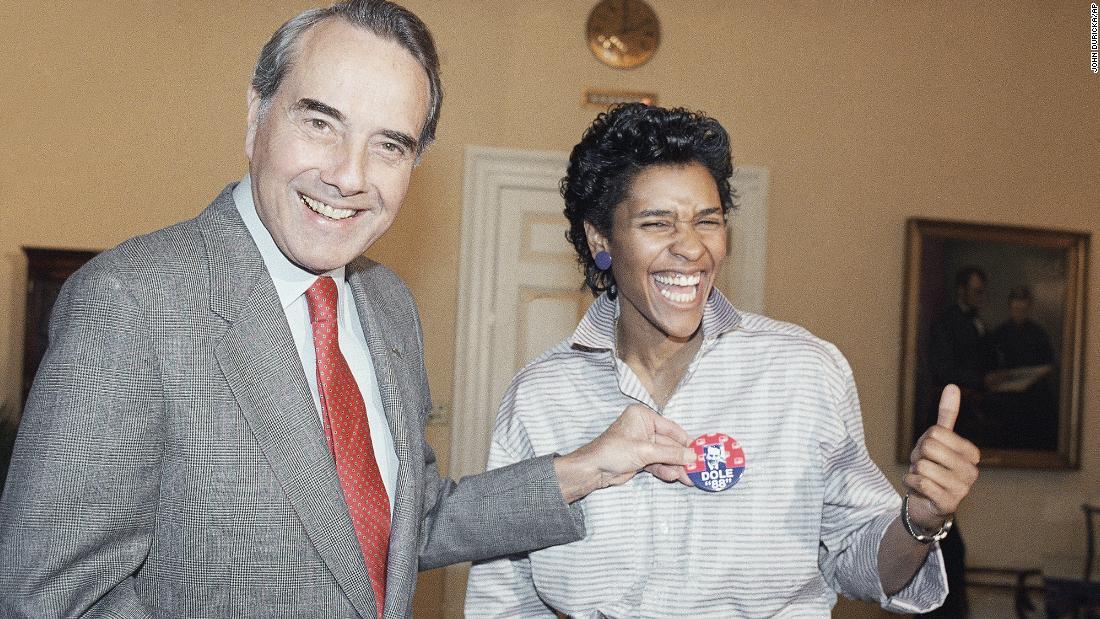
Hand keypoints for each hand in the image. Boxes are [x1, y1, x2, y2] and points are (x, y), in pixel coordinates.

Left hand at [554, 404, 694, 502]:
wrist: (592, 470)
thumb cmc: (614, 451)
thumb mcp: (645, 451)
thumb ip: (671, 453)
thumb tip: (693, 456)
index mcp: (643, 416)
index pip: (670, 428)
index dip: (686, 440)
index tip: (700, 451)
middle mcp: (643, 428)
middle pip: (669, 443)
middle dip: (682, 457)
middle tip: (698, 468)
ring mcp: (642, 444)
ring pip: (665, 455)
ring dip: (676, 467)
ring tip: (690, 478)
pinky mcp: (640, 459)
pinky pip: (657, 463)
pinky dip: (665, 470)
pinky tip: (675, 477)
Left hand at [903, 385, 980, 531]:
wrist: (926, 504)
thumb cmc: (933, 467)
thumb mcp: (939, 440)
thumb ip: (947, 415)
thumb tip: (952, 386)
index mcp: (972, 454)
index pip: (935, 432)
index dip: (924, 441)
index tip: (930, 454)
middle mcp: (972, 471)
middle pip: (928, 447)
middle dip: (918, 456)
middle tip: (924, 466)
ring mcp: (962, 489)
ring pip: (923, 465)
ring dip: (914, 471)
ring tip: (923, 478)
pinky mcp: (948, 504)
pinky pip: (919, 482)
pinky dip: (911, 483)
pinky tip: (919, 490)